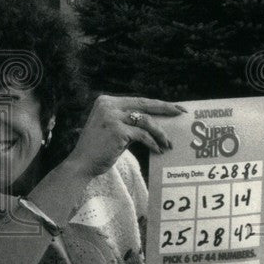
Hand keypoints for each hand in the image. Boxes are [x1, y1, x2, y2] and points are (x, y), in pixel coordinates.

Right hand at [64, 95, 184, 177]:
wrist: (82, 163)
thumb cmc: (99, 148)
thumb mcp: (112, 129)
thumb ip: (128, 121)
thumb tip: (155, 121)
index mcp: (106, 101)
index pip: (138, 100)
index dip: (158, 104)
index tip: (175, 107)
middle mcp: (108, 105)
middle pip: (144, 104)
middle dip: (166, 108)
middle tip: (182, 113)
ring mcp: (112, 117)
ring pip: (146, 120)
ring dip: (160, 133)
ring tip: (168, 143)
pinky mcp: (117, 130)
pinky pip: (142, 135)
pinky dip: (153, 143)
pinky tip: (158, 150)